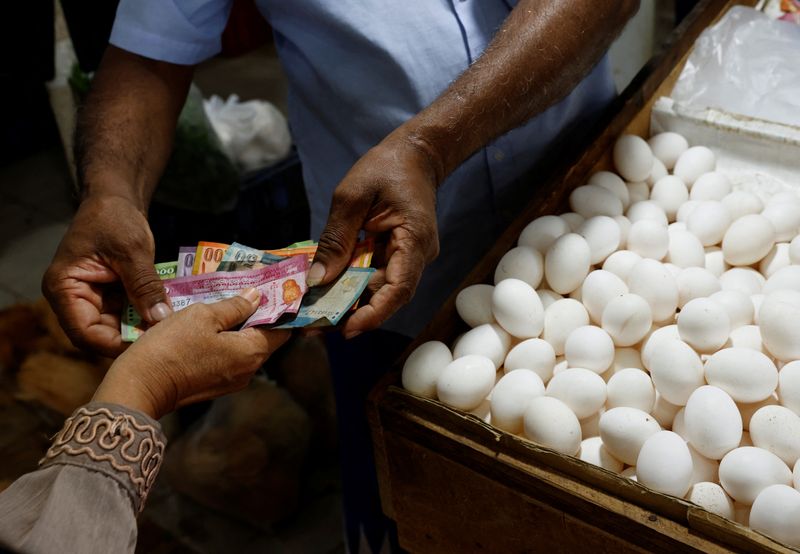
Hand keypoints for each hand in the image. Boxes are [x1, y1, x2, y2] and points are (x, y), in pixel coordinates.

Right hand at [42, 195, 171, 355]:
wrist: (115, 199)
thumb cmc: (114, 218)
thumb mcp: (132, 251)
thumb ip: (144, 285)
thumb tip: (160, 319)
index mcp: (64, 288)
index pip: (84, 332)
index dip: (115, 344)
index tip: (148, 345)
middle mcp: (74, 298)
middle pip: (101, 334)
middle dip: (133, 337)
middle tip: (167, 338)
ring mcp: (92, 298)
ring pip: (117, 327)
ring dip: (142, 327)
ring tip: (171, 328)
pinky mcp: (109, 295)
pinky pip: (127, 313)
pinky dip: (146, 314)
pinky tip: (168, 314)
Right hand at [93, 289, 289, 418]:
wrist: (140, 387)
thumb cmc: (172, 347)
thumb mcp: (203, 316)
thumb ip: (235, 306)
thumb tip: (257, 297)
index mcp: (252, 352)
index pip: (282, 329)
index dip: (281, 307)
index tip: (276, 288)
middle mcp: (248, 371)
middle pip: (264, 338)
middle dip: (259, 313)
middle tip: (250, 288)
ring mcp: (231, 381)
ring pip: (244, 347)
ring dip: (240, 326)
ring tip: (229, 300)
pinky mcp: (213, 385)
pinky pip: (228, 357)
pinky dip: (226, 339)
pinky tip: (212, 323)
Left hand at [308, 133, 439, 337]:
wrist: (415, 154)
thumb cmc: (385, 167)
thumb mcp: (351, 197)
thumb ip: (335, 239)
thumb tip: (317, 280)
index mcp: (414, 239)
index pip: (399, 288)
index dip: (374, 313)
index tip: (348, 328)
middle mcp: (418, 254)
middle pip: (387, 295)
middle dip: (353, 312)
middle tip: (314, 325)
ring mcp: (410, 256)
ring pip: (380, 288)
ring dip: (351, 301)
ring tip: (315, 312)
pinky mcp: (399, 253)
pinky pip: (377, 275)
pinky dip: (354, 284)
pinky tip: (328, 289)